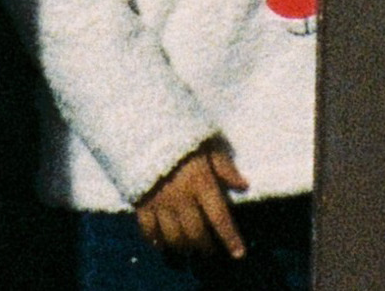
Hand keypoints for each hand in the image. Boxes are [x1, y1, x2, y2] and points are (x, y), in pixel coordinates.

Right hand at [133, 141, 248, 262]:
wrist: (142, 129)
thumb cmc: (180, 136)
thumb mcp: (207, 145)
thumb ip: (224, 166)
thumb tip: (244, 185)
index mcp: (200, 183)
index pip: (219, 217)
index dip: (230, 238)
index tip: (239, 254)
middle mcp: (181, 198)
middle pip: (196, 234)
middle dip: (205, 248)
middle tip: (210, 252)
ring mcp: (159, 203)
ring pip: (173, 238)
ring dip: (183, 249)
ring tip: (189, 251)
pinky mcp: (141, 204)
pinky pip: (148, 231)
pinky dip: (156, 242)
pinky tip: (162, 244)